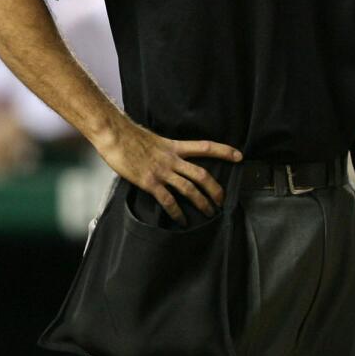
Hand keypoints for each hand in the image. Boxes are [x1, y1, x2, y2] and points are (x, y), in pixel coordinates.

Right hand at [96, 121, 240, 224]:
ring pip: (189, 189)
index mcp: (175, 146)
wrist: (114, 135)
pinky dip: (177, 212)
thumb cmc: (130, 136)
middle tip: (222, 201)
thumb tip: (169, 157)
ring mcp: (162, 171)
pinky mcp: (149, 182)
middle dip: (215, 189)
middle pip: (202, 175)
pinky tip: (182, 220)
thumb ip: (165, 150)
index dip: (224, 151)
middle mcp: (172, 159)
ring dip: (202, 203)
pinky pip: (168, 200)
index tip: (239, 156)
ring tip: (209, 213)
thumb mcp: (154, 139)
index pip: (206, 147)